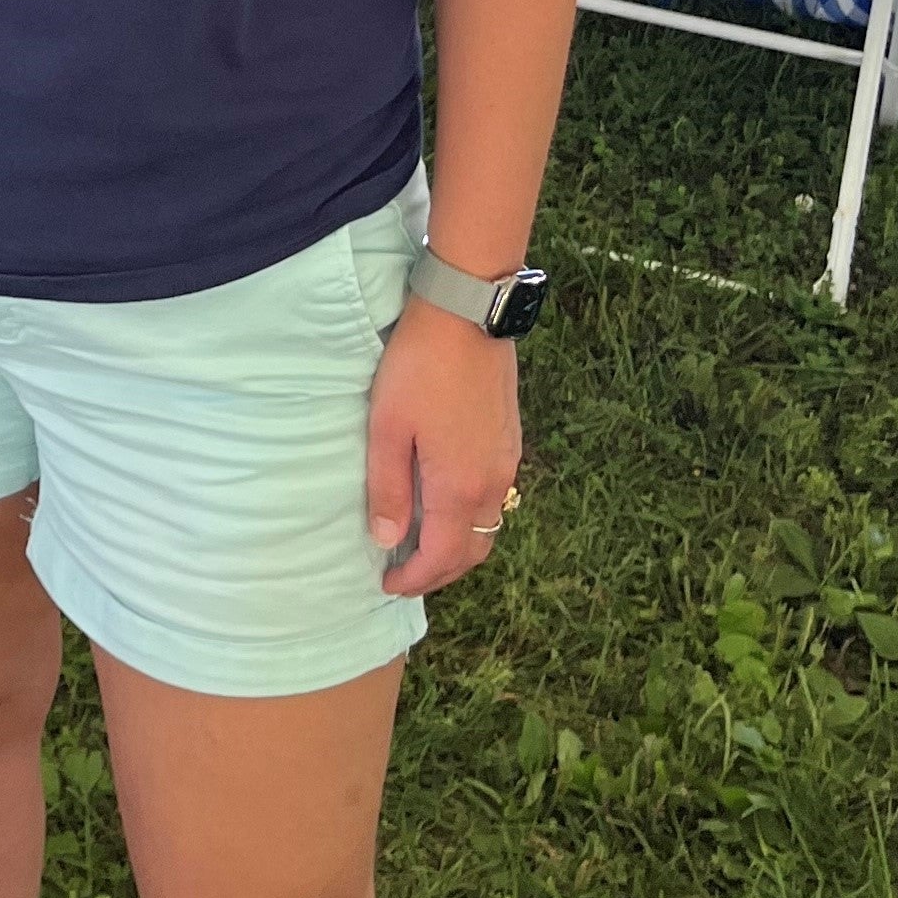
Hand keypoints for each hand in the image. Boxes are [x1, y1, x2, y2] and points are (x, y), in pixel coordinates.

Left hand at [365, 293, 523, 598]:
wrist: (468, 313)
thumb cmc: (419, 367)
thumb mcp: (387, 428)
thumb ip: (388, 489)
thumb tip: (387, 540)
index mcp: (460, 488)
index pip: (441, 557)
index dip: (414, 579)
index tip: (387, 584)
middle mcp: (492, 483)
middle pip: (473, 552)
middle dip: (439, 572)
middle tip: (405, 573)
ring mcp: (507, 461)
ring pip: (488, 527)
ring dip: (459, 547)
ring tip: (423, 543)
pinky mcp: (510, 439)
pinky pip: (495, 499)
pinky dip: (471, 519)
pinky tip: (446, 503)